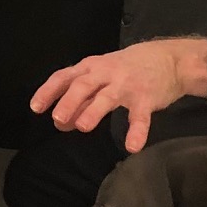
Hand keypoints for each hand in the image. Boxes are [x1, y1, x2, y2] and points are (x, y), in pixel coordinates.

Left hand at [30, 39, 198, 153]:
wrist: (170, 59)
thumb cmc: (128, 69)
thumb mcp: (102, 75)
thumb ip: (82, 97)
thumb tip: (61, 122)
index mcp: (91, 67)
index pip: (64, 76)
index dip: (49, 91)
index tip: (35, 108)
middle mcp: (106, 73)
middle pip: (83, 85)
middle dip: (68, 101)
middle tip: (57, 119)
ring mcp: (127, 85)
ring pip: (107, 97)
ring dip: (93, 111)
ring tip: (82, 127)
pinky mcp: (147, 98)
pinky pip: (140, 116)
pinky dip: (136, 131)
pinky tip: (132, 146)